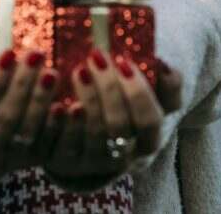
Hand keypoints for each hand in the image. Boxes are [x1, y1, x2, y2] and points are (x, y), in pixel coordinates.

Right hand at [0, 49, 60, 172]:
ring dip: (43, 101)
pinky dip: (60, 125)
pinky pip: (49, 145)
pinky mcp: (32, 160)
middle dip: (22, 85)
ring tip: (51, 72)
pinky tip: (69, 103)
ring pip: (29, 131)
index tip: (8, 53)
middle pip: (6, 118)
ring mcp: (9, 160)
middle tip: (36, 54)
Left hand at [45, 52, 182, 180]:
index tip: (124, 60)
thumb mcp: (144, 94)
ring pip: (96, 134)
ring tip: (79, 70)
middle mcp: (127, 155)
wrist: (86, 142)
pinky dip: (64, 123)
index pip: (152, 119)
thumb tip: (162, 63)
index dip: (140, 92)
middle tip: (96, 56)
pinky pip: (65, 145)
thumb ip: (161, 81)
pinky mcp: (67, 163)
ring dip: (89, 100)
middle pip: (121, 126)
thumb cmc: (121, 106)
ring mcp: (97, 162)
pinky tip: (58, 103)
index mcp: (149, 137)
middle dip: (110, 88)